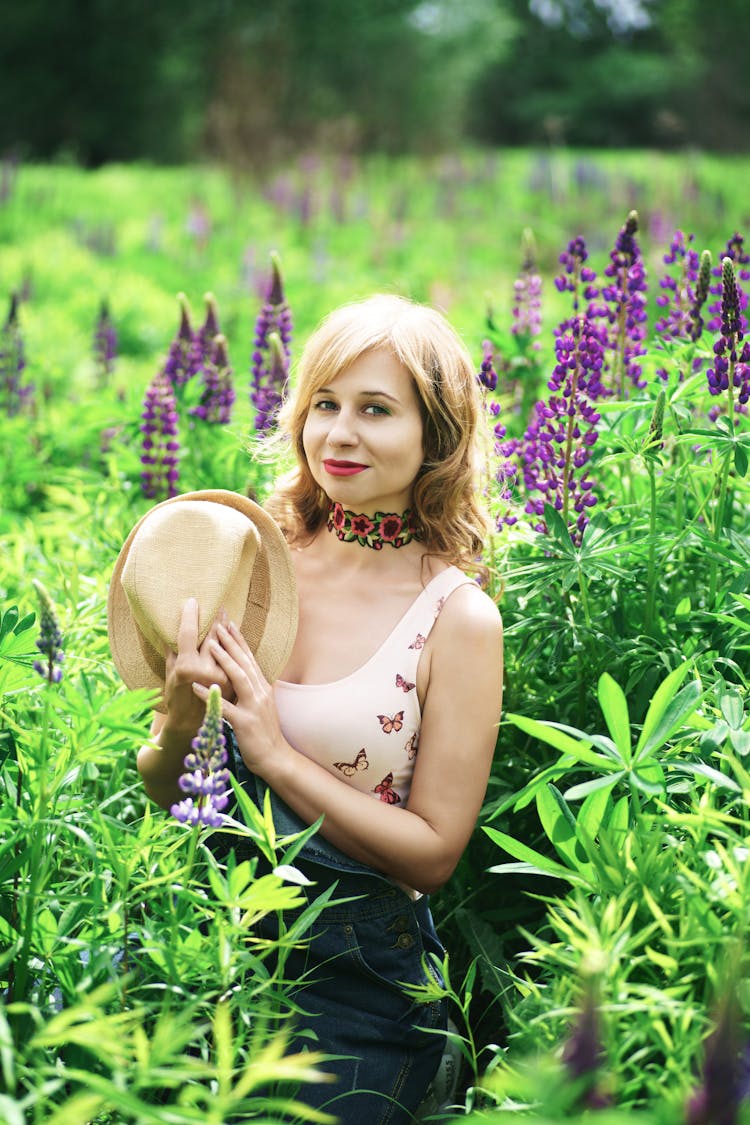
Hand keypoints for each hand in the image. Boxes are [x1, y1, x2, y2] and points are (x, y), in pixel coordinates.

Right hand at [163, 599, 234, 732]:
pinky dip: (235, 646)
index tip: (192, 601)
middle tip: (219, 606)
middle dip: (215, 620)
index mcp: (186, 667)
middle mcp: (205, 671)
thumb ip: (174, 651)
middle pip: (212, 638)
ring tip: (227, 617)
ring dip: (227, 631)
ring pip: (226, 647)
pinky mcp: (232, 683)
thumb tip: (174, 627)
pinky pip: (233, 660)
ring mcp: (221, 678)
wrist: (191, 724)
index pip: (187, 634)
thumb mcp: (170, 673)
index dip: (189, 616)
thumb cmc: (176, 696)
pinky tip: (235, 635)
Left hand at [192, 620, 287, 778]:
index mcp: (263, 688)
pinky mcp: (245, 723)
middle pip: (245, 662)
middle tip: (219, 622)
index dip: (240, 641)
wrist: (276, 758)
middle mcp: (261, 693)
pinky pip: (226, 706)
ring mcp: (254, 707)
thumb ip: (252, 691)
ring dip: (224, 659)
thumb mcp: (260, 707)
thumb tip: (241, 677)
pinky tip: (196, 685)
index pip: (250, 659)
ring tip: (211, 644)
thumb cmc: (263, 734)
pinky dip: (210, 695)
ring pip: (239, 677)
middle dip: (232, 641)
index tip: (230, 623)